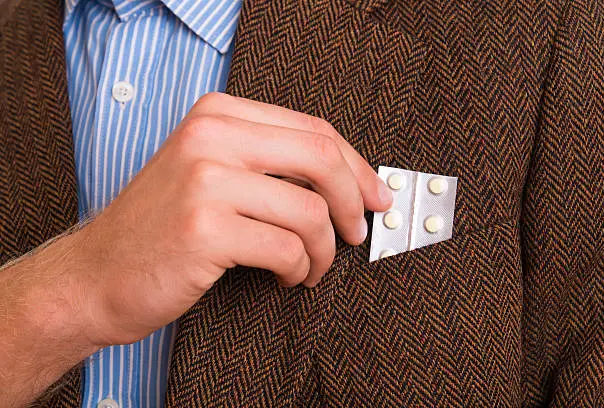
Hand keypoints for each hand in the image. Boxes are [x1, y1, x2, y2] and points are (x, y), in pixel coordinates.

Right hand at [75, 93, 392, 346]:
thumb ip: (271, 165)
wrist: (96, 273)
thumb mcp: (212, 174)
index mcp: (218, 115)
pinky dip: (299, 269)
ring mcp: (206, 179)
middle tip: (357, 231)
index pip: (313, 130)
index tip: (374, 195)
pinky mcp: (205, 228)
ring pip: (310, 212)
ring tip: (310, 266)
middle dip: (354, 201)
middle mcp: (211, 136)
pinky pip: (288, 248)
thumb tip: (348, 181)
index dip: (356, 166)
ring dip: (323, 249)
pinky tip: (286, 276)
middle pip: (321, 159)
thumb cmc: (163, 228)